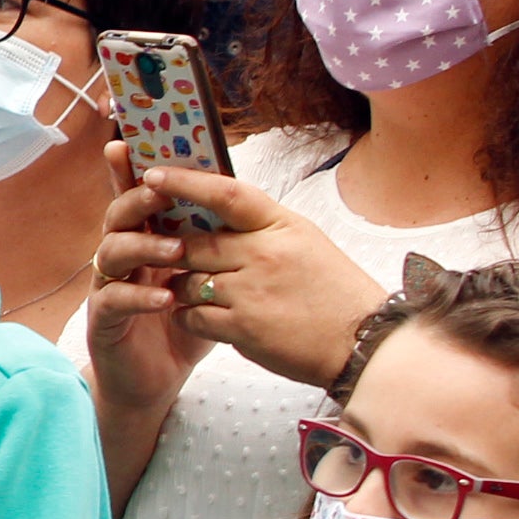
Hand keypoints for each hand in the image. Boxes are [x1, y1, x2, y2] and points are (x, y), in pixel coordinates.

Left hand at [95, 160, 390, 388]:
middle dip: (175, 252)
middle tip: (166, 256)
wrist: (366, 343)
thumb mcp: (305, 242)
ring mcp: (250, 291)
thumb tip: (214, 213)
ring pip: (185, 281)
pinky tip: (205, 319)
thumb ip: (260, 228)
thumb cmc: (336, 291)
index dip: (184, 182)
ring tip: (200, 294)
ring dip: (183, 288)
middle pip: (192, 244)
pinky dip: (190, 318)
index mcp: (281, 225)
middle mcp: (263, 254)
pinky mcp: (242, 327)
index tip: (152, 175)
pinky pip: (191, 316)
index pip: (224, 193)